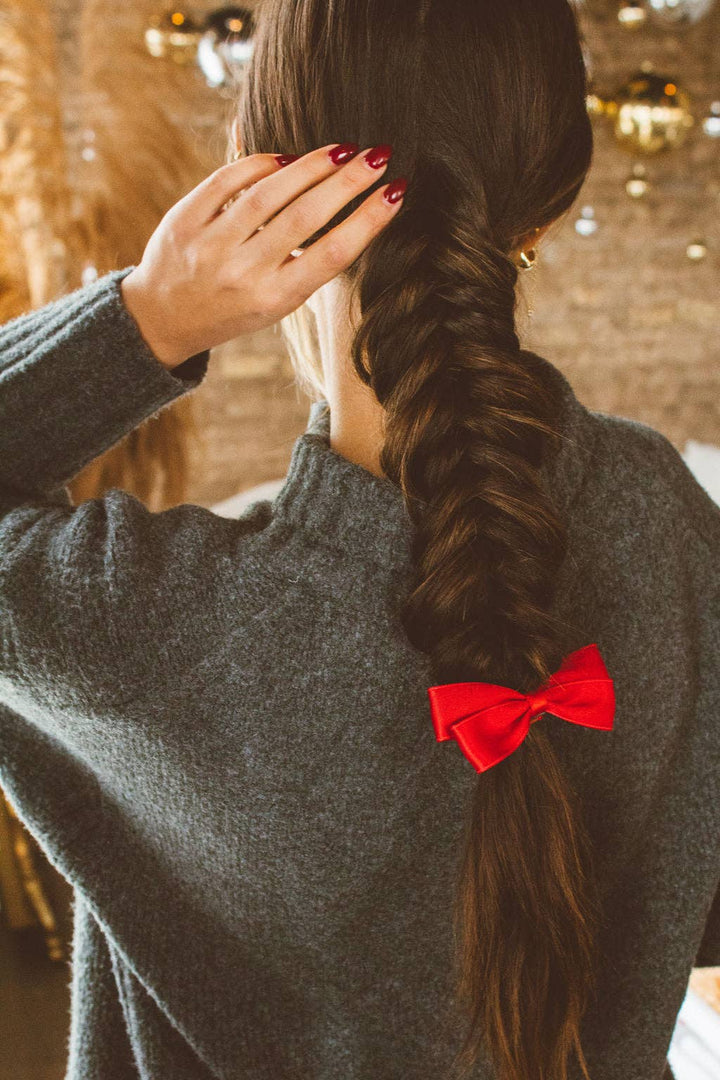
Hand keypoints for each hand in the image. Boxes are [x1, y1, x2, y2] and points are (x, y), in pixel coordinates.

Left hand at [120, 144, 405, 368]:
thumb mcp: (276, 301)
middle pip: (306, 218)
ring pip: (269, 194)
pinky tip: (287, 157)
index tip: (396, 192)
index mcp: (275, 298)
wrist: (163, 319)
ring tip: (342, 150)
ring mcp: (211, 246)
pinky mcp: (184, 221)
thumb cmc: (235, 306)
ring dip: (311, 166)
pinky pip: (228, 181)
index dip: (368, 220)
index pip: (332, 254)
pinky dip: (260, 163)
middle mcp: (244, 273)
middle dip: (348, 182)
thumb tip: (356, 210)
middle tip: (378, 155)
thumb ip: (308, 263)